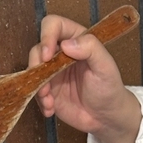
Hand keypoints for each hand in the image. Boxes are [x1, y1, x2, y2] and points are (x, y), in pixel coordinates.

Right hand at [29, 14, 141, 142]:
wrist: (106, 117)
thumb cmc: (109, 88)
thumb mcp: (105, 66)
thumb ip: (91, 48)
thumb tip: (66, 44)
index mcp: (76, 39)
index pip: (54, 25)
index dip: (47, 36)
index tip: (47, 56)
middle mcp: (61, 54)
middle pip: (38, 48)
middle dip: (36, 65)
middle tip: (44, 83)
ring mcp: (53, 73)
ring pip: (33, 71)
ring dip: (37, 86)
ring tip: (49, 102)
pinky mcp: (49, 91)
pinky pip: (36, 92)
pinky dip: (40, 101)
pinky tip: (51, 109)